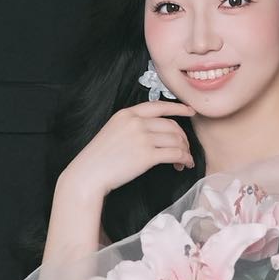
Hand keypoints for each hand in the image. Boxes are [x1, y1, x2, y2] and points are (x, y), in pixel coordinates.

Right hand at [59, 101, 195, 200]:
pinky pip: (175, 154)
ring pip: (176, 140)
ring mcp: (142, 138)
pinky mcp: (147, 155)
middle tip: (185, 148)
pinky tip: (184, 164)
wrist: (88, 173)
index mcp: (127, 114)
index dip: (178, 108)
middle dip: (182, 137)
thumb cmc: (99, 158)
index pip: (159, 106)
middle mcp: (136, 122)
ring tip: (184, 160)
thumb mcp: (113, 130)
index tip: (190, 111)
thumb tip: (155, 131)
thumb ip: (132, 125)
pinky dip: (184, 159)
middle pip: (171, 125)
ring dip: (184, 151)